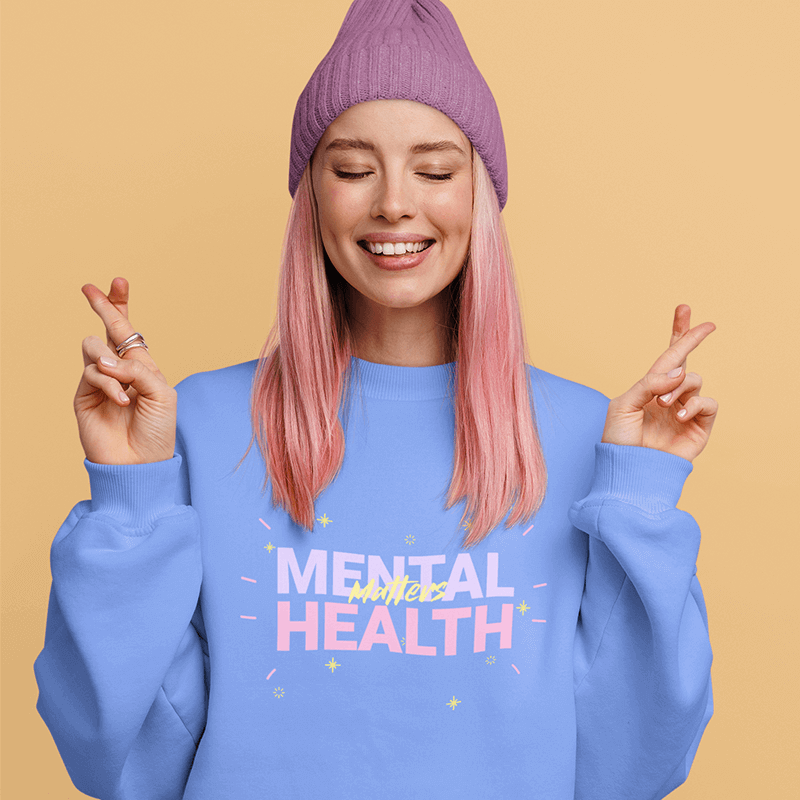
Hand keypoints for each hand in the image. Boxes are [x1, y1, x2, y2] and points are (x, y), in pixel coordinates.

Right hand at [74, 277, 176, 464]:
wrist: (140, 464)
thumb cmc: (158, 431)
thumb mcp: (162, 394)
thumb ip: (139, 370)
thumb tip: (107, 359)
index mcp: (143, 367)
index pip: (130, 331)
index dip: (122, 306)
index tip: (119, 281)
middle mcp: (120, 370)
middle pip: (108, 329)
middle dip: (103, 307)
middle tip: (90, 289)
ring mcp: (100, 382)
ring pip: (94, 347)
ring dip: (111, 362)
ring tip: (124, 385)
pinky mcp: (84, 396)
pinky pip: (91, 373)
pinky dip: (108, 383)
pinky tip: (122, 400)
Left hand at [601, 304, 717, 462]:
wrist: (628, 470)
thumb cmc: (619, 440)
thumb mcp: (624, 405)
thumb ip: (649, 384)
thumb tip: (677, 372)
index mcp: (649, 388)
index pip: (666, 357)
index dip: (677, 334)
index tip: (684, 308)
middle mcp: (669, 396)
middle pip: (685, 361)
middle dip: (693, 339)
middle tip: (707, 326)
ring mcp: (685, 411)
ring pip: (694, 380)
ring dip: (678, 387)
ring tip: (663, 403)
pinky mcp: (699, 427)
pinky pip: (708, 403)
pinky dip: (694, 403)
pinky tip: (679, 414)